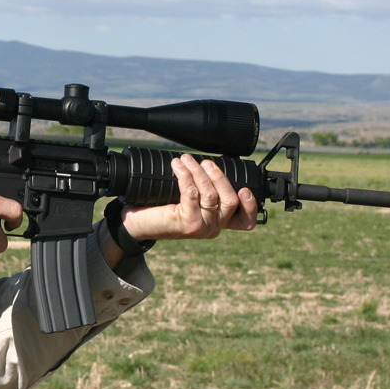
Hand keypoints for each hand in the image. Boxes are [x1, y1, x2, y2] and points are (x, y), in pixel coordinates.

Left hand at [117, 154, 257, 241]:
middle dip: (219, 176)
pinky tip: (178, 166)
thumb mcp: (189, 200)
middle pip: (230, 200)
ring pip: (211, 194)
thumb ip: (205, 191)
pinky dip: (186, 175)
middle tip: (205, 162)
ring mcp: (202, 228)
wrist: (138, 223)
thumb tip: (211, 165)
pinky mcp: (188, 224)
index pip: (245, 221)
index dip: (251, 206)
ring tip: (187, 160)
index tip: (245, 189)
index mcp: (218, 223)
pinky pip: (192, 193)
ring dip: (199, 172)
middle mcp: (213, 228)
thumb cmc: (161, 209)